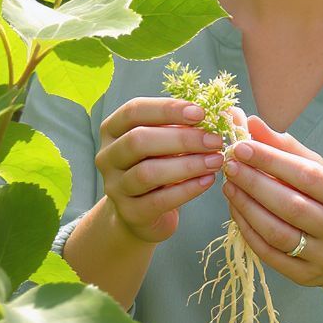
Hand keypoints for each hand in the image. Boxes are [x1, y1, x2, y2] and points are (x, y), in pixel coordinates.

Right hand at [96, 97, 224, 243]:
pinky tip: (208, 180)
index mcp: (112, 130)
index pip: (134, 111)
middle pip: (139, 140)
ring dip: (187, 165)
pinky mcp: (130, 212)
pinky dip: (187, 189)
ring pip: (147, 172)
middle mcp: (107, 156)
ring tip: (216, 160)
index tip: (200, 113)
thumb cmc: (157, 165)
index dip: (167, 109)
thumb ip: (178, 126)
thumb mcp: (162, 141)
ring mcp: (115, 187)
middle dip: (181, 138)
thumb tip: (212, 114)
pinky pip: (159, 200)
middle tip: (214, 140)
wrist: (142, 212)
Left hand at [220, 116, 322, 287]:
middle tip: (229, 164)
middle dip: (254, 183)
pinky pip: (269, 253)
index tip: (241, 145)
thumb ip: (286, 149)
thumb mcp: (320, 174)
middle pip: (290, 205)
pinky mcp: (305, 276)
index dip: (271, 160)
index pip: (306, 175)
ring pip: (277, 232)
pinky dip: (247, 230)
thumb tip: (250, 122)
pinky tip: (235, 210)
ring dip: (246, 207)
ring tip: (228, 186)